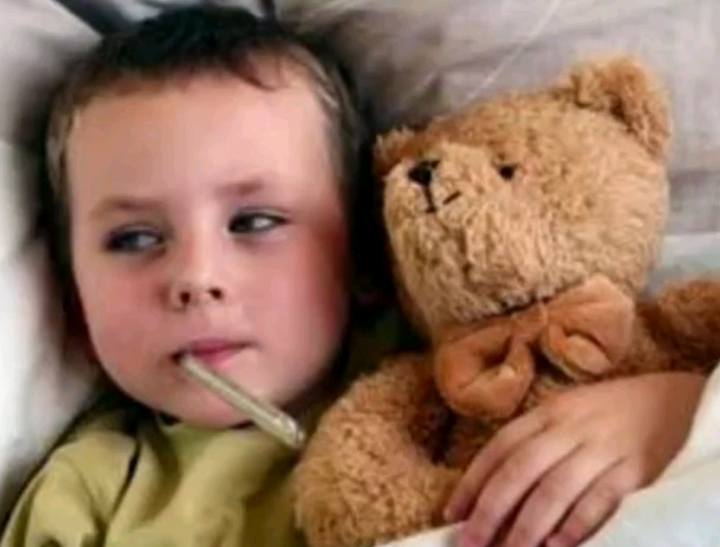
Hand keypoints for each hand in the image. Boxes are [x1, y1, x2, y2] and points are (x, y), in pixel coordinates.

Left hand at [443, 372, 705, 546]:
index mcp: (550, 412)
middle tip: (469, 543)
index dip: (473, 481)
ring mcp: (603, 449)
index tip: (452, 514)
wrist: (676, 402)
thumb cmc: (612, 413)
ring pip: (555, 488)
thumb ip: (535, 441)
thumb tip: (492, 486)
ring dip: (526, 525)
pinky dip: (576, 525)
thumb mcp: (570, 413)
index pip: (501, 447)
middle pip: (520, 469)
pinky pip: (601, 500)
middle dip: (490, 509)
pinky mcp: (636, 471)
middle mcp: (571, 428)